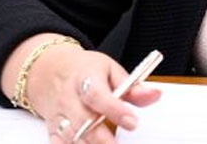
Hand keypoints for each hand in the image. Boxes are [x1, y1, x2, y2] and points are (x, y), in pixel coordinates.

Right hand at [8, 39, 160, 143]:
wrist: (52, 71)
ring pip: (72, 137)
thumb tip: (154, 95)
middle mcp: (69, 98)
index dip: (115, 110)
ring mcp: (59, 115)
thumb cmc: (85, 70)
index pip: (97, 95)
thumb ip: (133, 86)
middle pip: (83, 122)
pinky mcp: (53, 130)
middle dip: (103, 138)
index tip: (133, 122)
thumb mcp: (111, 69)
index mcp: (86, 77)